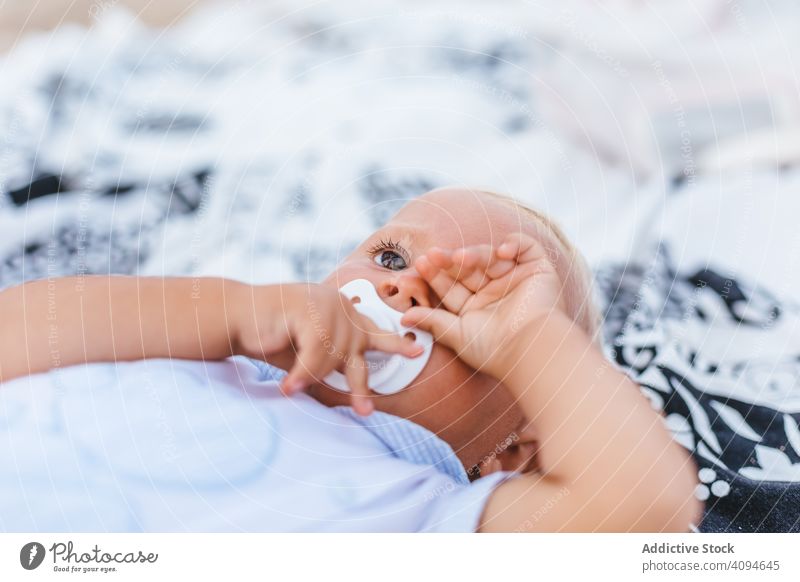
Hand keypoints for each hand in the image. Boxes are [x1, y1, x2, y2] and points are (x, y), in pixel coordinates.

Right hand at [232, 282, 422, 414]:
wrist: (236, 316)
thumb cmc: (272, 334)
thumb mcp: (308, 352)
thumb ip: (332, 362)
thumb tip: (359, 390)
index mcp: (345, 313)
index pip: (376, 331)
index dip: (396, 343)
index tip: (416, 351)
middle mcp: (341, 306)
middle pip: (358, 353)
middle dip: (360, 386)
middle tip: (365, 411)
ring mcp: (327, 304)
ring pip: (333, 358)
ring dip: (310, 376)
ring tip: (291, 388)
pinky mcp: (310, 308)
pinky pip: (315, 355)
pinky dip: (302, 374)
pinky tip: (287, 386)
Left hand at [400, 232, 566, 378]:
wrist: (531, 350)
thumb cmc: (495, 350)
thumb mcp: (458, 335)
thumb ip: (433, 322)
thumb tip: (404, 317)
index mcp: (477, 307)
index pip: (452, 286)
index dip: (435, 276)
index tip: (418, 267)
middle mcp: (496, 291)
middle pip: (468, 268)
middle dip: (448, 261)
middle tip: (431, 256)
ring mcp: (516, 278)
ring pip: (490, 256)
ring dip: (474, 254)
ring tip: (459, 257)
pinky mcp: (538, 270)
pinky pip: (525, 246)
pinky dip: (514, 244)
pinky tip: (501, 252)